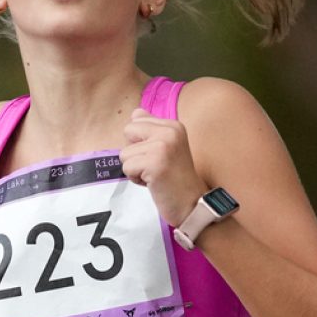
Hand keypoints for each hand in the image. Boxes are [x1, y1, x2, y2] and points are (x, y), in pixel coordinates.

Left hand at [120, 108, 206, 225]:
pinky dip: (136, 179)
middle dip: (134, 152)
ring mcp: (162, 146)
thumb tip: (135, 113)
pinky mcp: (154, 163)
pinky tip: (153, 182)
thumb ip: (150, 129)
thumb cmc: (176, 178)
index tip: (158, 155)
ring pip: (124, 153)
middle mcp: (169, 131)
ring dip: (135, 169)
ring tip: (155, 175)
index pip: (136, 119)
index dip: (140, 141)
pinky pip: (127, 168)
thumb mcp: (166, 147)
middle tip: (154, 165)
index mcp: (173, 125)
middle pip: (128, 131)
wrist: (192, 203)